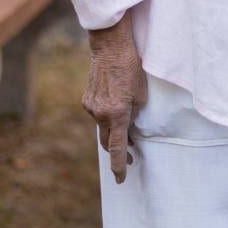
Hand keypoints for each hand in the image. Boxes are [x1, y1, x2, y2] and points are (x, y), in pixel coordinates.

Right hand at [83, 21, 146, 183]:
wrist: (110, 49)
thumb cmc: (132, 69)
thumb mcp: (141, 94)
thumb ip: (134, 114)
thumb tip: (130, 129)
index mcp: (117, 113)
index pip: (117, 147)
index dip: (120, 164)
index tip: (121, 178)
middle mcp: (100, 113)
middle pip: (107, 141)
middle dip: (119, 151)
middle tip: (132, 158)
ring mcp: (91, 107)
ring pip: (102, 127)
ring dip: (114, 131)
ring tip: (129, 132)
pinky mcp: (86, 100)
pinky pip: (98, 115)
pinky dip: (108, 118)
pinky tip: (117, 110)